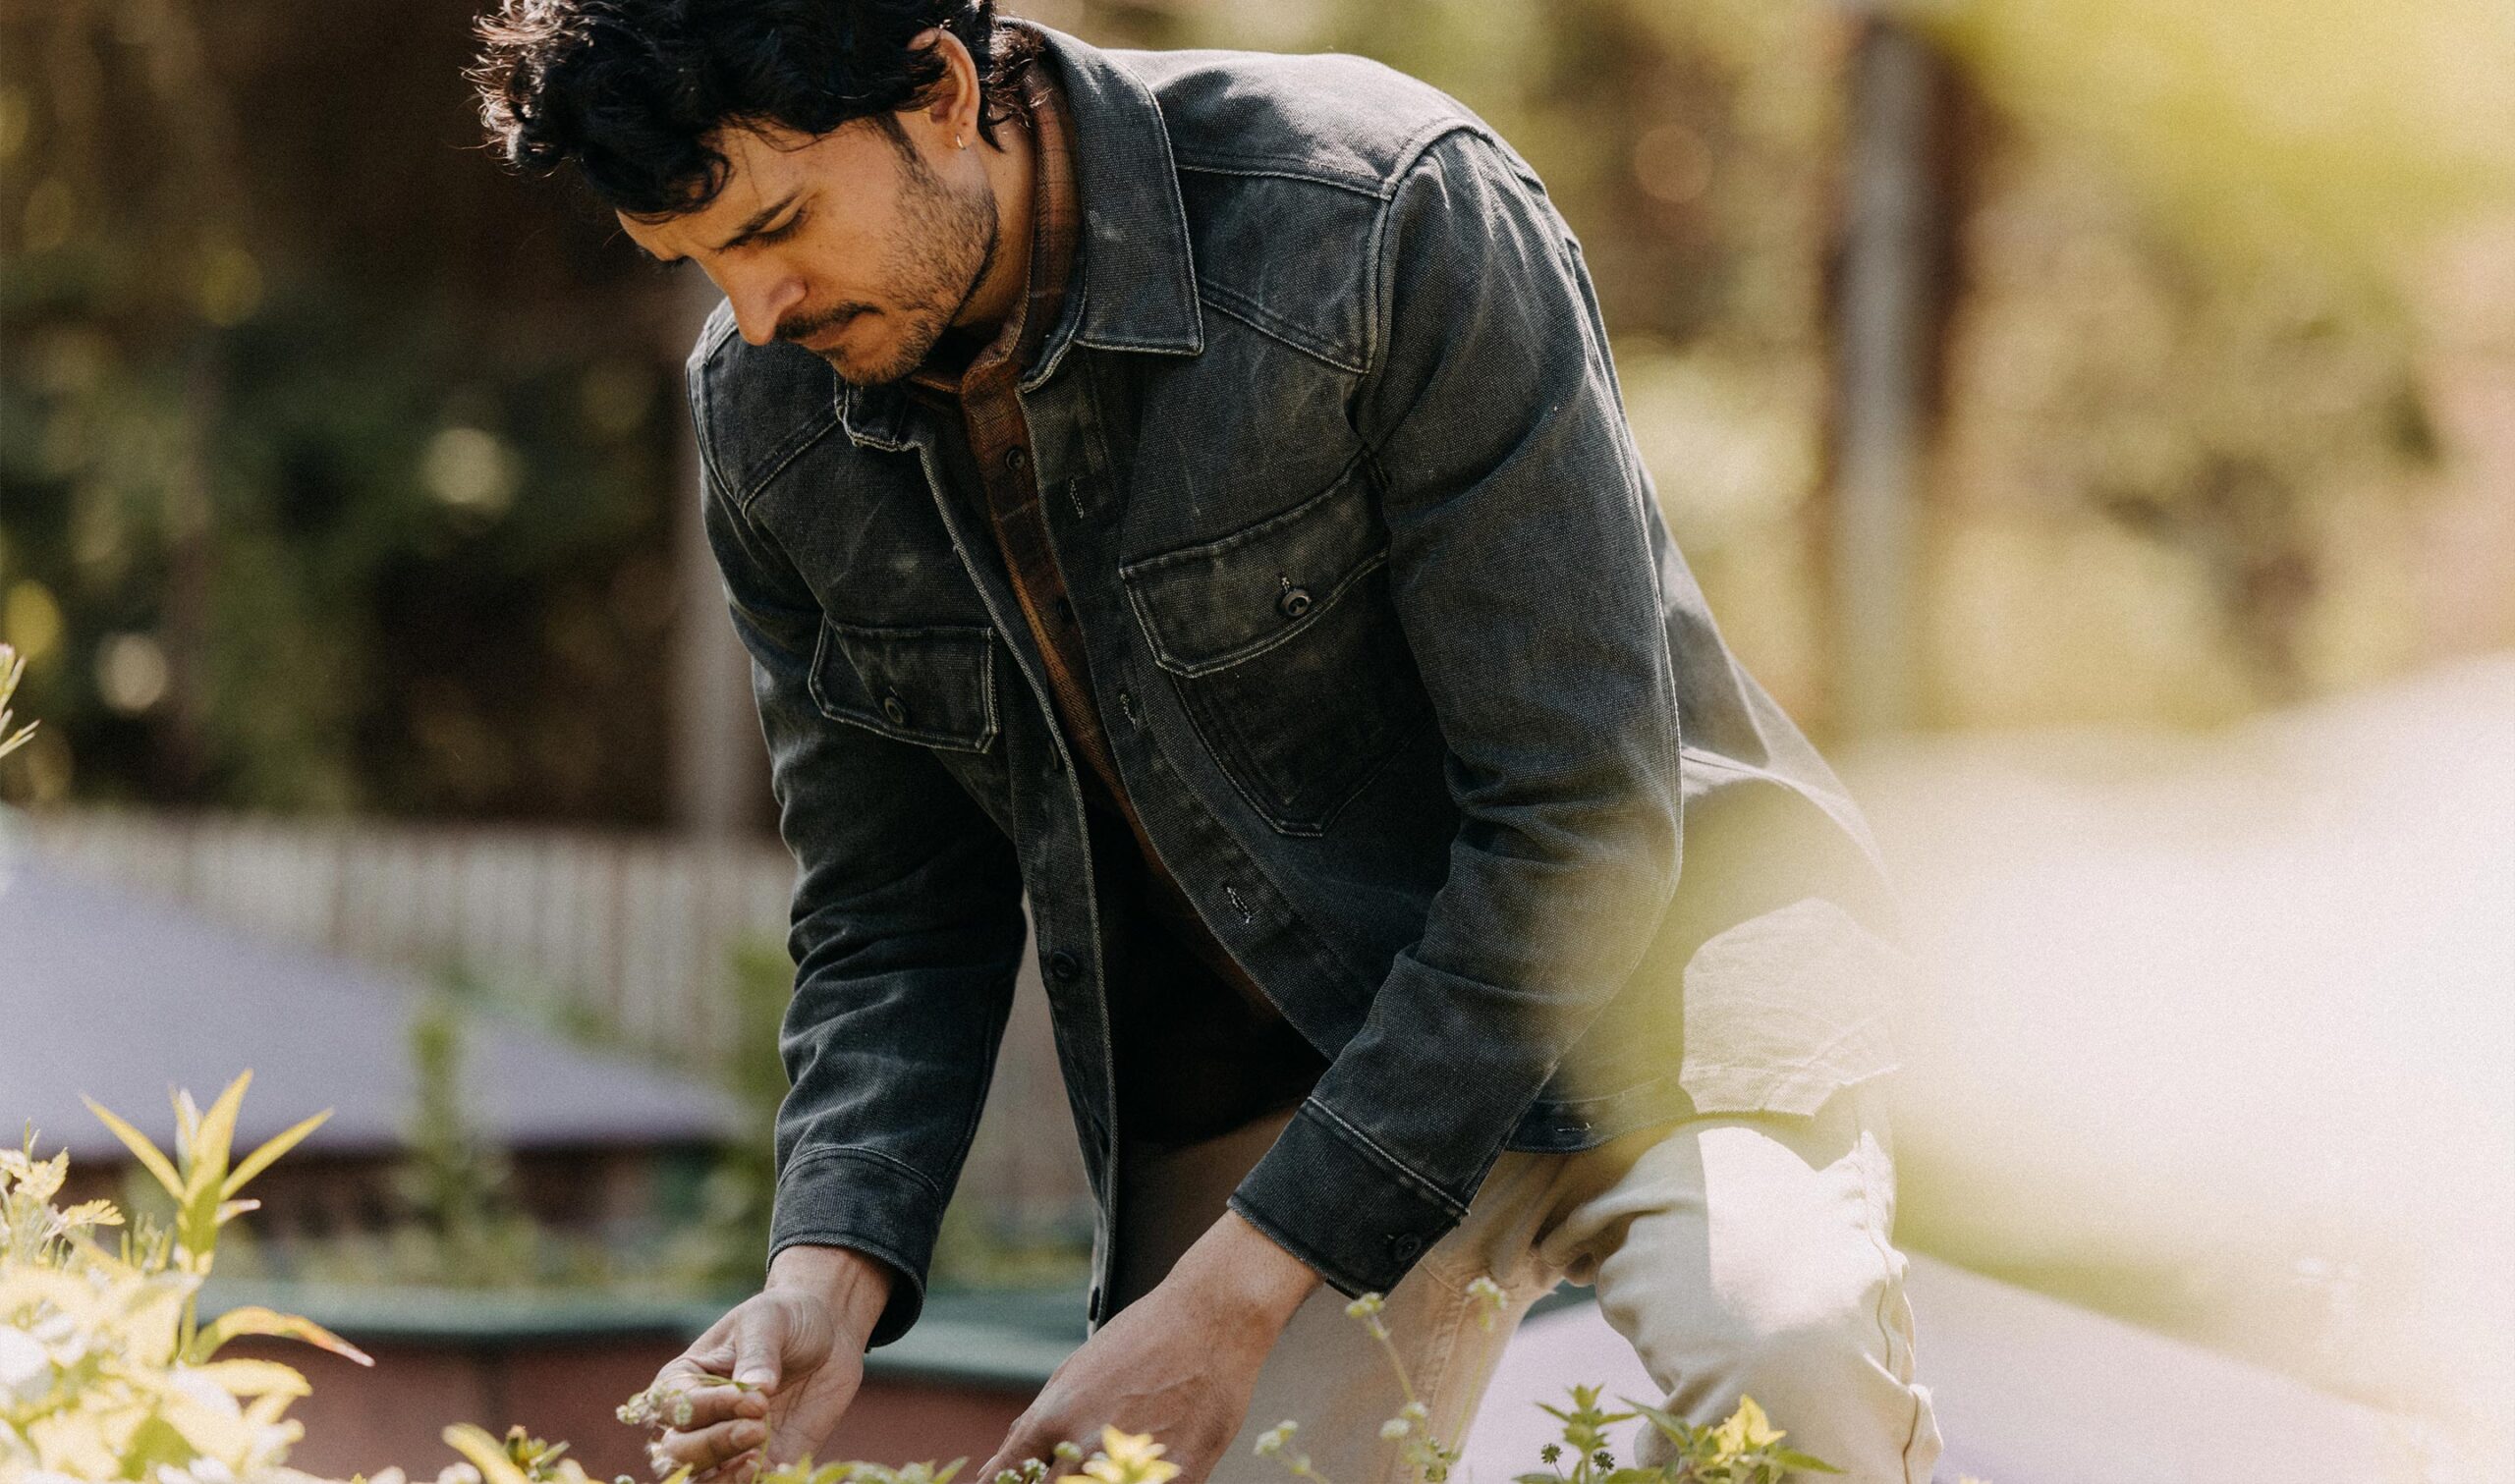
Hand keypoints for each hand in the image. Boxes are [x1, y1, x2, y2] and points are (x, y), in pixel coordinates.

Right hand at [643, 1246, 894, 1480]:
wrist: (828, 1334)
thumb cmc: (785, 1319)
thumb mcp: (769, 1321)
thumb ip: (758, 1354)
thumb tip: (755, 1389)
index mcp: (684, 1379)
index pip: (676, 1407)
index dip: (708, 1408)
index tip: (750, 1397)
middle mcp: (697, 1419)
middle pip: (678, 1452)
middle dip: (714, 1445)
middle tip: (757, 1426)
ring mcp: (726, 1445)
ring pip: (700, 1480)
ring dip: (723, 1477)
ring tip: (757, 1458)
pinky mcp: (760, 1462)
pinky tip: (770, 1468)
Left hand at [977, 1212, 1319, 1483]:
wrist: (1212, 1318)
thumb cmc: (1142, 1338)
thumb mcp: (1075, 1372)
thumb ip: (1037, 1424)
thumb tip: (1002, 1466)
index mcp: (1054, 1418)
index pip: (1007, 1477)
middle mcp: (1087, 1446)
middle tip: (1071, 1473)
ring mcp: (1134, 1464)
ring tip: (1108, 1467)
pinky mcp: (1180, 1477)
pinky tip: (1143, 1473)